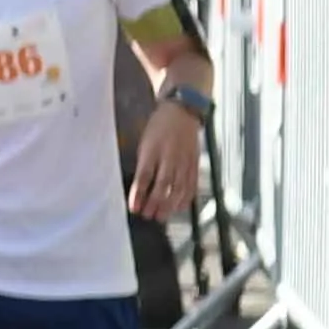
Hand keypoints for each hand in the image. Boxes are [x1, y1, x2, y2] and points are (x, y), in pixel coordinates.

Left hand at [133, 112, 207, 226]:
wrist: (182, 112)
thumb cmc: (158, 127)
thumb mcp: (144, 142)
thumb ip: (143, 163)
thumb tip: (139, 186)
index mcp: (153, 150)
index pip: (144, 176)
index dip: (139, 194)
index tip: (134, 207)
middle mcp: (169, 157)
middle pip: (163, 185)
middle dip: (154, 203)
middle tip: (147, 216)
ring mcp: (184, 161)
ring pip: (178, 187)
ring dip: (169, 205)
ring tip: (161, 216)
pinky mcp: (194, 163)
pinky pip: (192, 184)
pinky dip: (185, 198)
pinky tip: (179, 207)